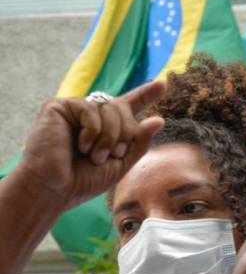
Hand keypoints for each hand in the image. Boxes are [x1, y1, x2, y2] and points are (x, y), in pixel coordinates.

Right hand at [11, 81, 164, 211]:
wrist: (53, 190)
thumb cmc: (82, 181)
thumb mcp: (121, 164)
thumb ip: (139, 142)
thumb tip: (158, 120)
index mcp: (105, 128)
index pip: (129, 106)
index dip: (146, 94)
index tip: (163, 84)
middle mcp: (90, 116)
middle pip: (122, 108)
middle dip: (124, 134)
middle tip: (111, 156)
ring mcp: (73, 110)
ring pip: (109, 107)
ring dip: (109, 136)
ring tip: (94, 156)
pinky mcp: (57, 107)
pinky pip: (89, 108)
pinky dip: (92, 131)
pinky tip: (80, 146)